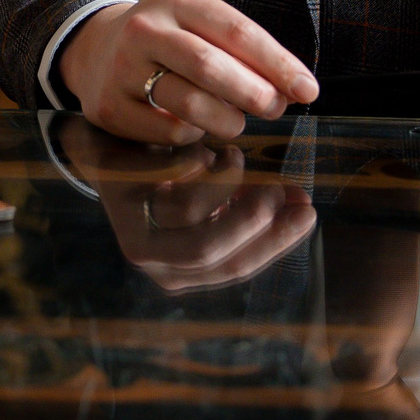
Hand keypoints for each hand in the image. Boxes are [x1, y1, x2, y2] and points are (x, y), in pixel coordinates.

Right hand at [59, 0, 318, 144]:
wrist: (93, 48)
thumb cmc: (168, 39)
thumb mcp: (200, 26)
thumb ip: (243, 51)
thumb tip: (293, 90)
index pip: (237, 31)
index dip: (277, 64)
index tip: (307, 89)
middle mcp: (145, 28)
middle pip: (211, 66)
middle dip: (255, 93)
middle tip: (276, 109)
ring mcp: (122, 68)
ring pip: (191, 104)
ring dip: (227, 120)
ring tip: (235, 121)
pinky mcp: (110, 107)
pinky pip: (169, 130)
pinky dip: (193, 133)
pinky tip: (192, 123)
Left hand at [60, 121, 314, 292]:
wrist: (112, 150)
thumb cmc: (173, 178)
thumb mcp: (217, 202)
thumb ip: (253, 210)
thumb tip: (303, 207)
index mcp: (183, 272)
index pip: (236, 268)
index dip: (276, 241)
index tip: (307, 210)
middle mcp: (155, 262)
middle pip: (211, 253)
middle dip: (253, 218)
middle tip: (277, 186)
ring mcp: (130, 230)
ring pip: (191, 214)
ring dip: (226, 181)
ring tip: (235, 155)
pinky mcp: (118, 195)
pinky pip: (169, 178)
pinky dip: (197, 161)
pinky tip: (204, 147)